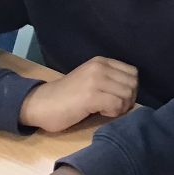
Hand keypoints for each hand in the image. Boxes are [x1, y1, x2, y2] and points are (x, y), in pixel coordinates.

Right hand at [20, 56, 137, 131]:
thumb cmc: (67, 96)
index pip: (133, 73)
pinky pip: (117, 105)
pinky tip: (98, 112)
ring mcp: (95, 80)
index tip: (115, 97)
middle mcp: (100, 67)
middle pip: (133, 85)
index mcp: (101, 62)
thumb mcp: (91, 80)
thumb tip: (134, 92)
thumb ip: (110, 80)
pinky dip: (112, 113)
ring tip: (103, 109)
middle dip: (127, 100)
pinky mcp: (91, 95)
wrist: (40, 103)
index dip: (129, 88)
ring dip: (119, 107)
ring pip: (127, 95)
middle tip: (111, 106)